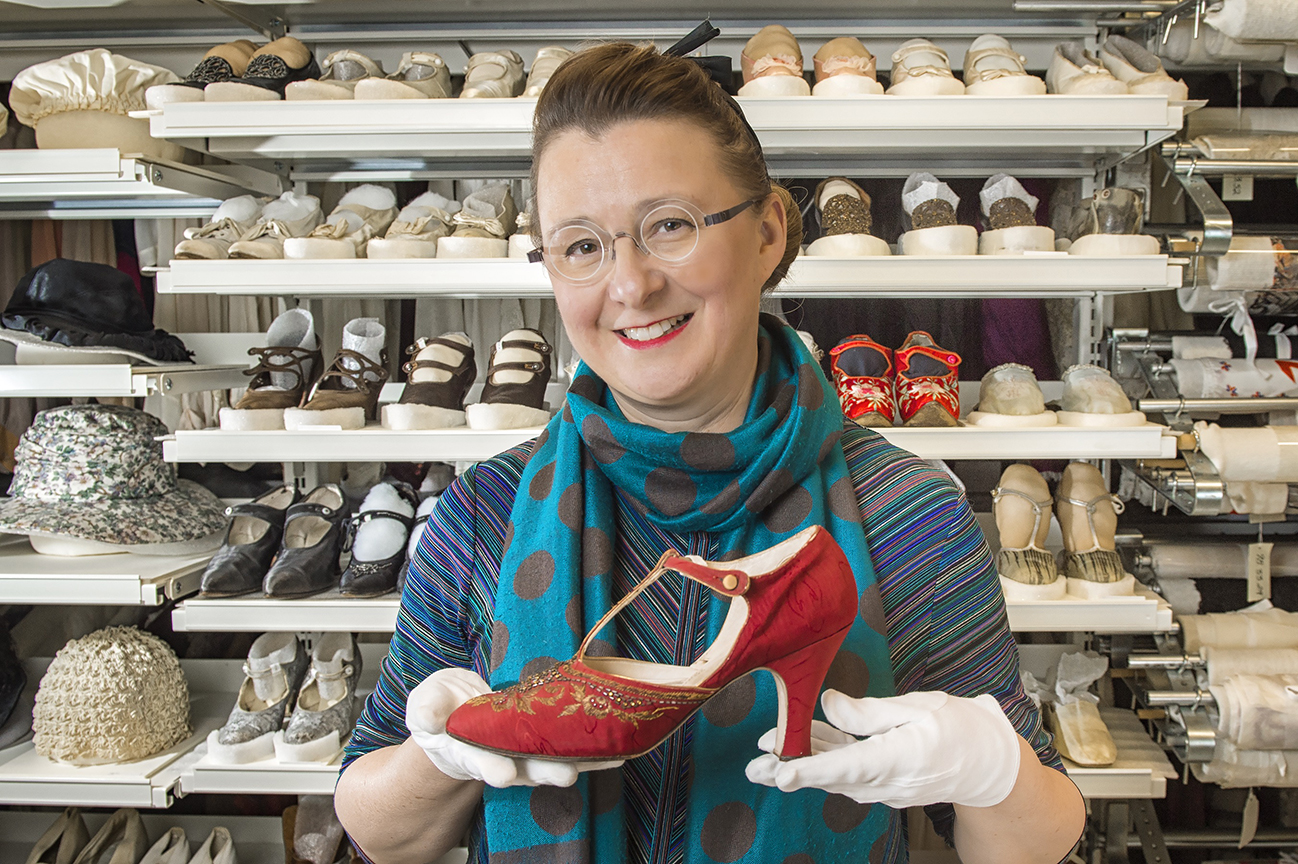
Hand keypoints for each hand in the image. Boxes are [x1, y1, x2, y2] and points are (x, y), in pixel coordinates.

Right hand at [405, 668, 622, 787]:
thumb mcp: (427, 704)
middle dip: (546, 770)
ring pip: (558, 761)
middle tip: (563, 773)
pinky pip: (576, 751)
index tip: (498, 773)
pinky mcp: (548, 746)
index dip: (489, 767)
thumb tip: (428, 716)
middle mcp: (504, 760)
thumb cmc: (444, 711)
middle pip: (527, 769)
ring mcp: (528, 756)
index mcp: (471, 751)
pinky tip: (623, 748)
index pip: (480, 762)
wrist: (458, 719)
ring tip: (608, 755)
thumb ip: (427, 709)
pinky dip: (599, 751)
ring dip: (583, 760)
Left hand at [745, 690, 1021, 807]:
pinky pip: (848, 771)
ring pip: (834, 774)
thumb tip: (828, 703)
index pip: (846, 766)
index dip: (810, 769)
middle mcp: (887, 780)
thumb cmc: (961, 730)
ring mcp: (885, 786)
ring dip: (800, 764)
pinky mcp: (884, 782)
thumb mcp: (919, 708)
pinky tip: (800, 747)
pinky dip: (822, 760)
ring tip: (763, 758)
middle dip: (789, 770)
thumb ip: (869, 711)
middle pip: (829, 775)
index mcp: (898, 759)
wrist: (990, 764)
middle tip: (753, 766)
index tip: (781, 773)